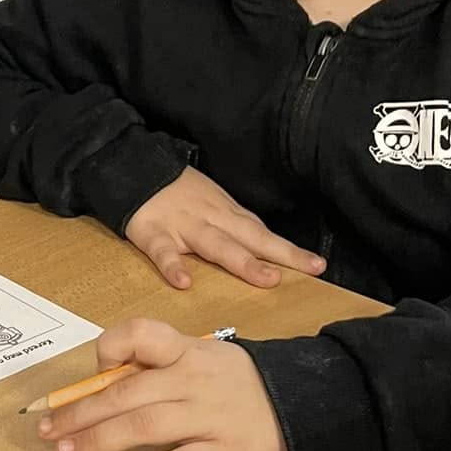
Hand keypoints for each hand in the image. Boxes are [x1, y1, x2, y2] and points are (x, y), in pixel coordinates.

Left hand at [38, 318, 289, 450]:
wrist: (315, 407)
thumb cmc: (249, 386)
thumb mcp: (211, 360)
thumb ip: (165, 367)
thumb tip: (105, 382)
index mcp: (190, 352)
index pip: (143, 334)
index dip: (110, 349)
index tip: (92, 372)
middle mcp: (196, 380)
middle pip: (127, 392)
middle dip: (80, 411)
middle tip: (47, 430)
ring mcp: (211, 417)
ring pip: (143, 425)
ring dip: (99, 440)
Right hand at [124, 168, 324, 289]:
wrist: (133, 167)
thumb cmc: (175, 190)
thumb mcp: (211, 201)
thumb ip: (233, 225)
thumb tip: (263, 247)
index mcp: (225, 213)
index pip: (262, 233)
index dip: (289, 250)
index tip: (317, 265)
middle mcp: (210, 219)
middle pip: (250, 238)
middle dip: (279, 254)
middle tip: (309, 269)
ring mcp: (182, 226)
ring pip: (216, 244)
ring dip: (242, 261)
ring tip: (266, 278)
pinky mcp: (152, 233)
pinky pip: (163, 252)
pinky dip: (172, 266)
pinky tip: (184, 283)